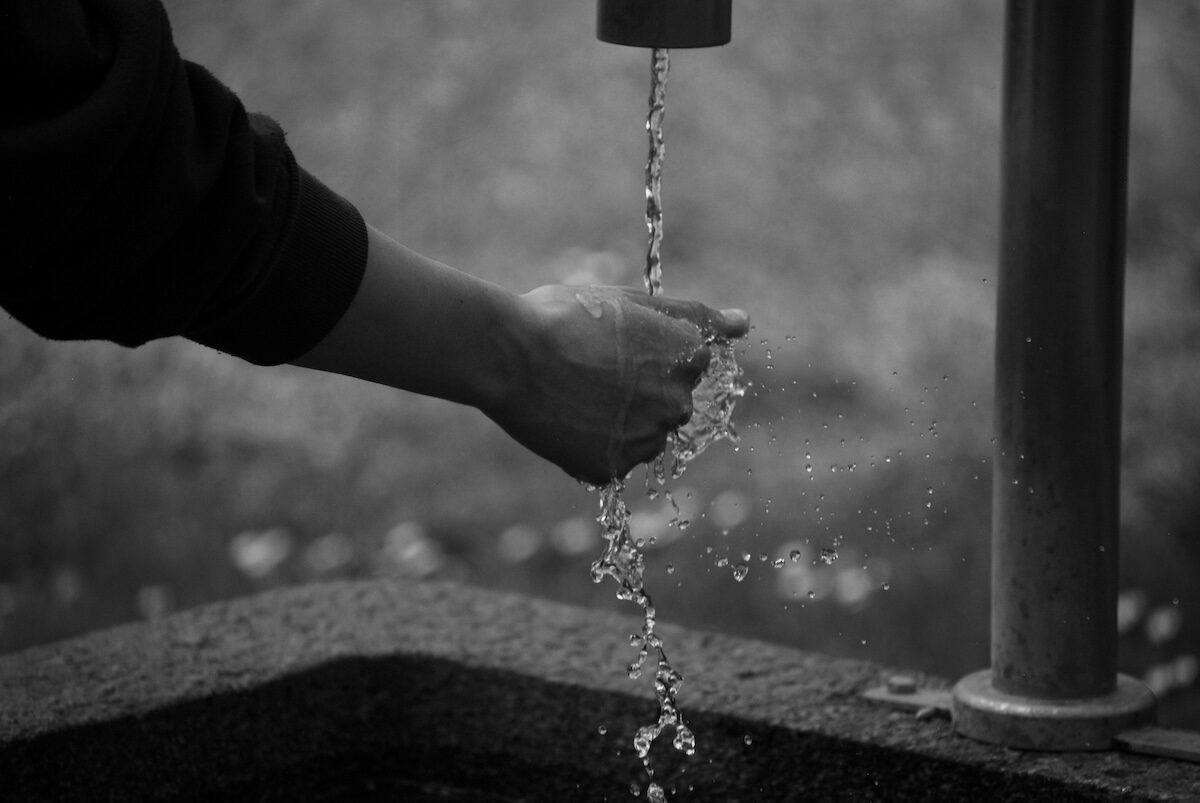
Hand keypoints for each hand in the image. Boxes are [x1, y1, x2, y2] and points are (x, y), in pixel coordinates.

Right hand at [485, 285, 748, 485]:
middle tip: (587, 367)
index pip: (685, 360)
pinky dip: (591, 445)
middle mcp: (677, 403)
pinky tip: (564, 420)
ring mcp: (645, 440)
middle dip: (635, 389)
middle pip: (665, 401)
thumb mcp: (633, 303)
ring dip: (617, 420)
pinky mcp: (612, 468)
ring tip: (572, 393)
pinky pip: (609, 459)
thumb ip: (694, 316)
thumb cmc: (567, 317)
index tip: (611, 342)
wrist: (511, 355)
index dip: (644, 349)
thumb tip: (744, 323)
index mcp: (689, 355)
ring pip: (640, 434)